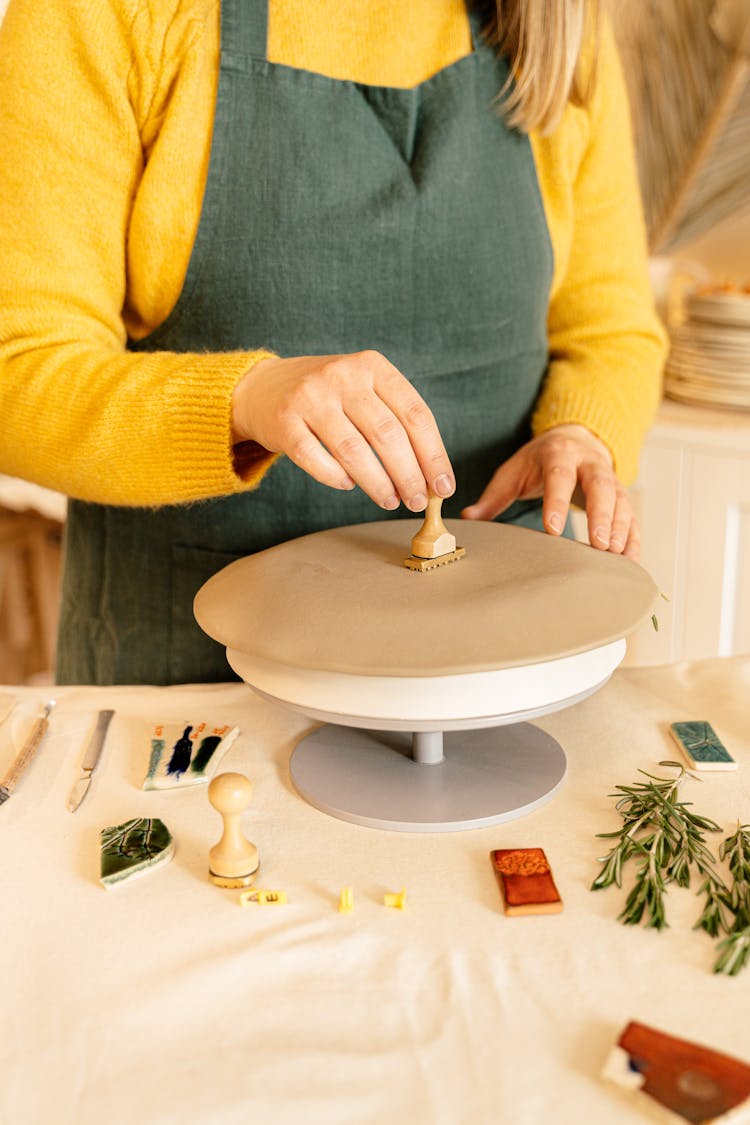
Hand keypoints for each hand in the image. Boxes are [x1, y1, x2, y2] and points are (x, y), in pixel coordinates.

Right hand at [232, 352, 454, 510]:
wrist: (265, 387)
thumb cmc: (330, 397)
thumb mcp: (366, 391)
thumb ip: (396, 423)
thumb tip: (430, 477)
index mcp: (373, 366)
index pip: (415, 414)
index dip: (433, 455)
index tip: (443, 487)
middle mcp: (342, 376)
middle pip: (387, 434)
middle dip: (409, 475)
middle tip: (417, 502)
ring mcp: (310, 397)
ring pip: (354, 451)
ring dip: (378, 484)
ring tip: (390, 501)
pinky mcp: (283, 422)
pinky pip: (316, 460)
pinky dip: (337, 479)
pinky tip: (349, 485)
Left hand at [461, 424, 639, 558]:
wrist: (574, 439)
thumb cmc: (538, 461)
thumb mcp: (513, 472)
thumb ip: (493, 497)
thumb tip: (468, 518)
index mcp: (559, 454)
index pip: (559, 476)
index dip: (556, 502)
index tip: (552, 530)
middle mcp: (589, 463)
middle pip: (600, 486)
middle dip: (601, 515)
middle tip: (599, 544)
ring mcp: (610, 478)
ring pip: (621, 501)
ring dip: (620, 528)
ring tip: (614, 555)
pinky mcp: (621, 494)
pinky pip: (631, 515)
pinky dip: (633, 537)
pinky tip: (630, 560)